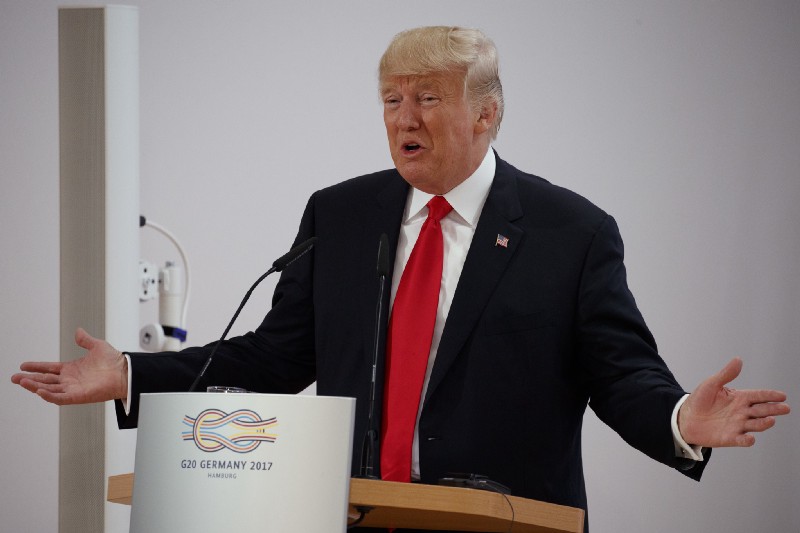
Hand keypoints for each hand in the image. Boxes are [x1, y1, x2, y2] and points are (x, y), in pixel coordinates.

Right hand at [11, 328, 127, 404]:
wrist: (126, 372)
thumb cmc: (115, 362)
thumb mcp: (97, 346)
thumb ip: (85, 340)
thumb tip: (78, 331)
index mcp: (72, 369)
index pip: (49, 368)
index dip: (36, 367)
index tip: (23, 365)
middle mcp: (70, 380)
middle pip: (45, 380)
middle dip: (29, 379)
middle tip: (15, 377)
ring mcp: (73, 389)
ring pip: (49, 389)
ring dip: (35, 386)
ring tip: (22, 382)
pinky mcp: (79, 396)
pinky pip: (60, 398)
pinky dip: (50, 396)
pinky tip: (39, 391)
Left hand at [679, 357, 789, 446]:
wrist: (685, 418)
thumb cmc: (699, 400)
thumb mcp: (711, 384)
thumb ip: (726, 374)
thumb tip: (738, 360)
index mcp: (739, 398)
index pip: (758, 396)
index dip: (770, 396)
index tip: (782, 395)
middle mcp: (742, 412)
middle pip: (761, 410)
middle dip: (774, 409)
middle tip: (785, 408)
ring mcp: (737, 425)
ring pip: (755, 425)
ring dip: (763, 423)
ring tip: (771, 420)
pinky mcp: (730, 437)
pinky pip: (741, 439)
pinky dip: (747, 440)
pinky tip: (751, 438)